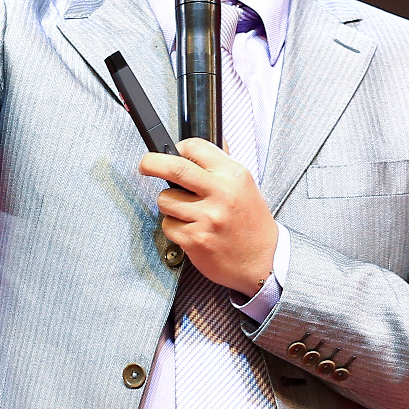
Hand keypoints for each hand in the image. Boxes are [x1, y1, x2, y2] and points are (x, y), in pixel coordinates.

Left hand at [143, 138, 277, 293]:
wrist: (262, 260)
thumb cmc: (251, 223)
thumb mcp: (245, 185)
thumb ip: (220, 166)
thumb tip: (193, 149)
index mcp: (233, 175)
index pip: (195, 148)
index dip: (178, 149)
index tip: (170, 154)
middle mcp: (221, 193)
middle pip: (174, 168)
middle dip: (151, 163)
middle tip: (145, 165)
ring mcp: (207, 218)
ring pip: (165, 199)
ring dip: (168, 204)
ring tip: (187, 211)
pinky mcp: (195, 239)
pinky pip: (168, 225)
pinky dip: (174, 227)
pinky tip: (191, 229)